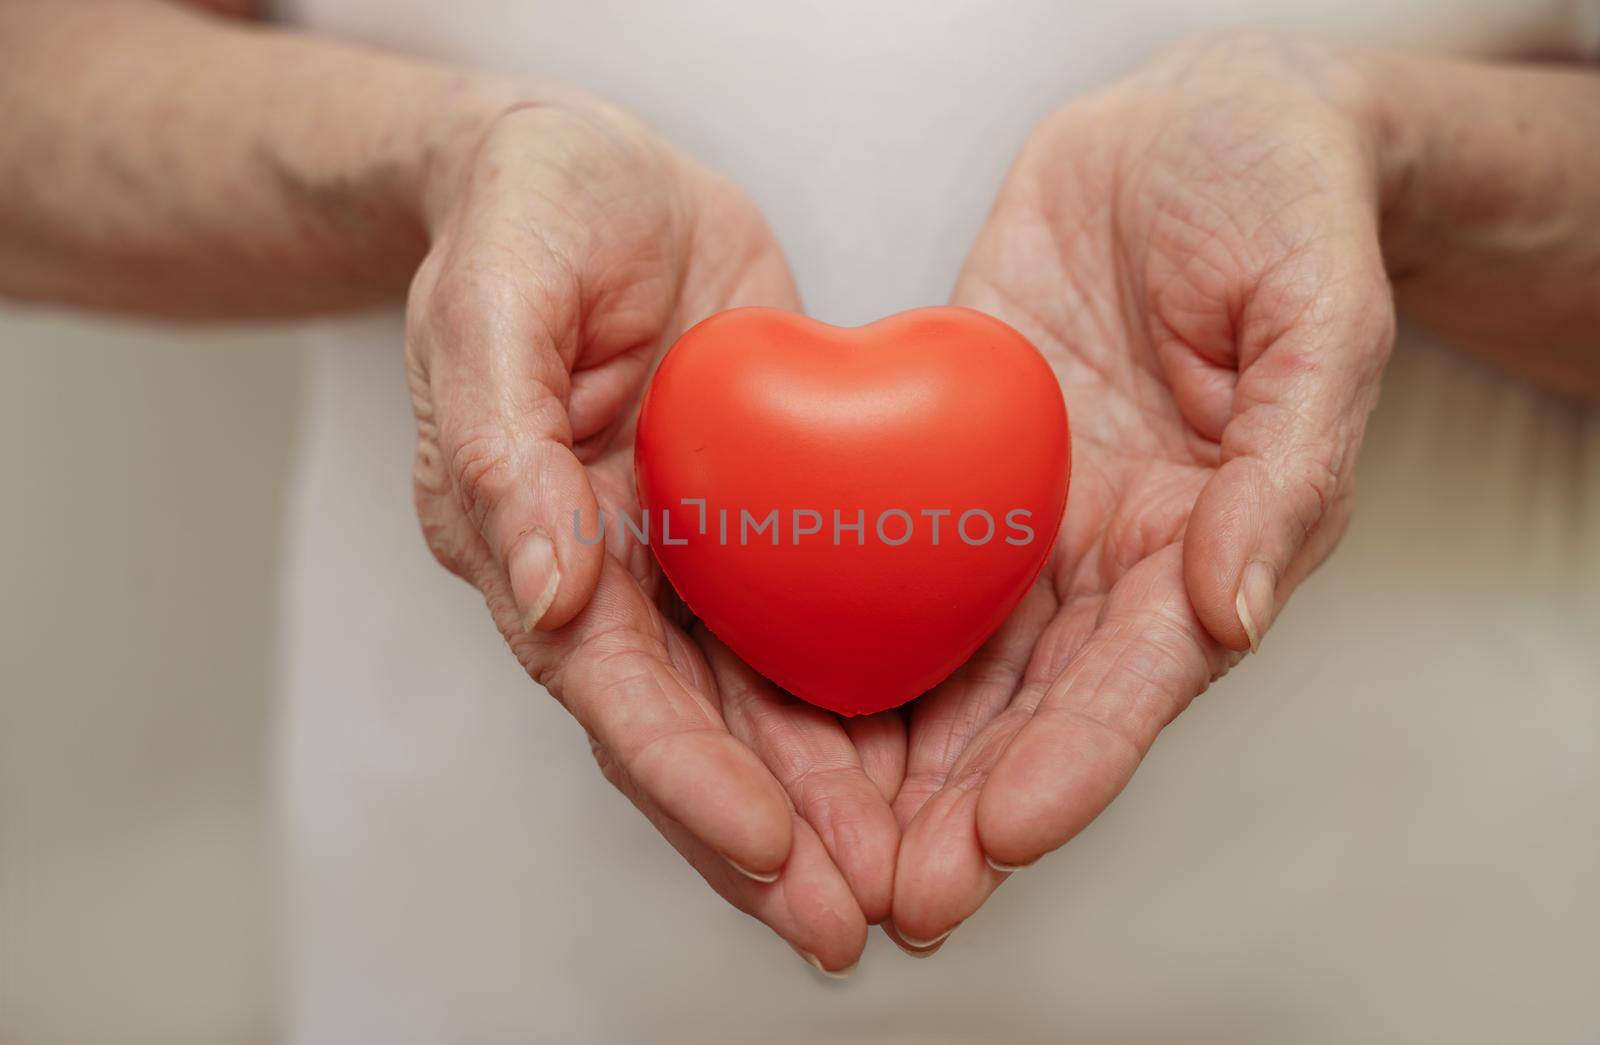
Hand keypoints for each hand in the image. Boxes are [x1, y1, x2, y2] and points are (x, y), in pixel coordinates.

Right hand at [405, 95, 901, 971]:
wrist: (593, 175)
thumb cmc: (529, 210)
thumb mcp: (498, 289)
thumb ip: (499, 441)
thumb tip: (544, 592)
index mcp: (521, 534)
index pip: (605, 684)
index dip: (681, 776)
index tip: (768, 850)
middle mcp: (601, 573)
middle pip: (685, 731)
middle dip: (764, 838)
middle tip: (854, 924)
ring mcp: (683, 556)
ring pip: (753, 706)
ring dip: (821, 805)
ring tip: (903, 888)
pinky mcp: (753, 522)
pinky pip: (808, 626)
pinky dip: (859, 704)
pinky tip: (923, 770)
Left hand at [888, 34, 1394, 949]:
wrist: (1200, 122)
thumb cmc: (1284, 205)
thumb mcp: (1319, 319)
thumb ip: (1287, 468)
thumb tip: (1234, 608)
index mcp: (1207, 538)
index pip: (1133, 680)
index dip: (1071, 766)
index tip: (999, 841)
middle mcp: (1108, 549)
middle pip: (1031, 705)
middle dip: (963, 807)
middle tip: (889, 896)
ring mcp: (1024, 509)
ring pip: (952, 656)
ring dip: (894, 756)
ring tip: (823, 842)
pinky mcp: (954, 451)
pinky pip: (890, 545)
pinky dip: (845, 624)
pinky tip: (783, 691)